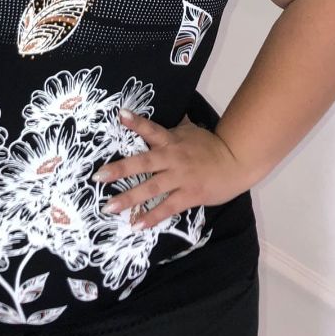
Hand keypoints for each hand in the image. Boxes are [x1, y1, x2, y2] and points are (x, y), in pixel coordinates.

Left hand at [92, 109, 249, 228]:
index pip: (151, 129)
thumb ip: (175, 125)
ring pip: (151, 188)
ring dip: (129, 198)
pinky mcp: (189, 195)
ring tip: (109, 207)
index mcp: (171, 140)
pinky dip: (152, 216)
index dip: (136, 122)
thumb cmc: (210, 146)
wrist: (236, 162)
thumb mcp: (190, 131)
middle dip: (120, 169)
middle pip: (143, 162)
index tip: (120, 114)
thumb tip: (168, 111)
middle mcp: (172, 158)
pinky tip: (136, 224)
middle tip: (98, 176)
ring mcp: (180, 178)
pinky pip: (167, 207)